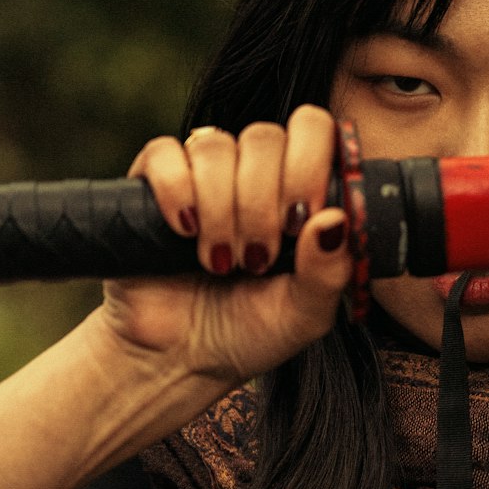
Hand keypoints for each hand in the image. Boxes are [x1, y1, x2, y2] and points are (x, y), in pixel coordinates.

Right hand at [98, 105, 352, 386]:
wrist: (180, 359)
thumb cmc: (249, 332)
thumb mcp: (305, 315)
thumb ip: (329, 272)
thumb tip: (336, 219)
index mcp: (298, 191)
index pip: (313, 129)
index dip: (310, 162)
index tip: (302, 219)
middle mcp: (253, 174)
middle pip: (265, 138)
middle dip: (264, 202)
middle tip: (259, 258)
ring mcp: (203, 176)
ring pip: (216, 148)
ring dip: (222, 210)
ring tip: (221, 263)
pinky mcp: (152, 185)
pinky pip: (164, 154)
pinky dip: (177, 191)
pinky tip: (185, 231)